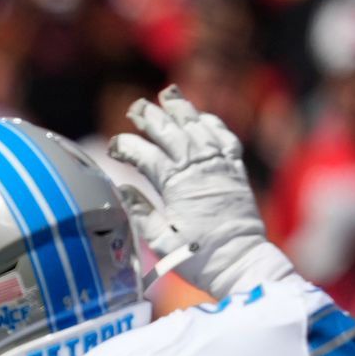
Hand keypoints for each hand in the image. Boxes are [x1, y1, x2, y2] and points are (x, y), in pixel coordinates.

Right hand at [102, 87, 266, 273]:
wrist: (240, 262)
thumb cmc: (198, 256)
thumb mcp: (160, 240)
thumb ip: (140, 211)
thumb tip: (121, 188)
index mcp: (179, 187)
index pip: (148, 157)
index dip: (129, 147)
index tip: (114, 146)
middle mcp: (201, 171)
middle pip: (173, 135)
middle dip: (152, 118)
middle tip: (136, 106)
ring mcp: (221, 169)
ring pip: (200, 130)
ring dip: (183, 111)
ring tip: (169, 93)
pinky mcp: (236, 173)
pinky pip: (226, 141)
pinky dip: (214, 125)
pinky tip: (203, 117)